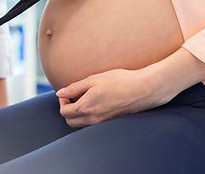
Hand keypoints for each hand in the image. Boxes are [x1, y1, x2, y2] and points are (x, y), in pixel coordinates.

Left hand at [56, 67, 174, 126]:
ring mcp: (102, 123)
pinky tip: (95, 103)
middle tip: (73, 97)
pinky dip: (88, 117)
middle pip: (70, 121)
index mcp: (86, 107)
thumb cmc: (119, 81)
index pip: (64, 112)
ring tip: (84, 99)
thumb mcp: (93, 79)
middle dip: (67, 110)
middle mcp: (93, 119)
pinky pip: (92, 124)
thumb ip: (74, 87)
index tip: (67, 93)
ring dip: (77, 114)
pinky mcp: (110, 122)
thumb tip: (60, 93)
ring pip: (81, 125)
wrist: (143, 89)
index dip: (62, 101)